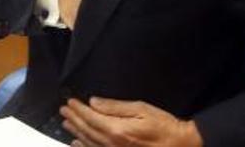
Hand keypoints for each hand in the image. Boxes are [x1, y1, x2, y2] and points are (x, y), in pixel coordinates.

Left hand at [61, 97, 202, 146]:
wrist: (181, 146)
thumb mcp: (141, 109)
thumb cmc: (164, 126)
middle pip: (87, 130)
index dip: (78, 109)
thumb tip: (94, 102)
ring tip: (67, 124)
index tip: (69, 102)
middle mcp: (112, 144)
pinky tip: (77, 143)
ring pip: (89, 142)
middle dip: (74, 119)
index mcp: (117, 130)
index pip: (90, 118)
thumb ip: (115, 107)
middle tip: (63, 111)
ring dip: (76, 132)